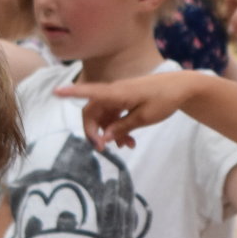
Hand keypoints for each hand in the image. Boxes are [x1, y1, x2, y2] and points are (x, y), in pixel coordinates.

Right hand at [55, 71, 197, 148]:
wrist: (181, 88)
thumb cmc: (164, 99)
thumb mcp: (144, 118)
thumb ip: (123, 127)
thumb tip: (105, 137)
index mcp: (117, 93)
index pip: (89, 93)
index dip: (71, 93)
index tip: (55, 92)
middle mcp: (114, 93)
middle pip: (92, 112)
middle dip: (93, 131)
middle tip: (102, 149)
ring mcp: (119, 97)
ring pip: (104, 117)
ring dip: (110, 134)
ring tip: (127, 147)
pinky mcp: (125, 101)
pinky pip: (114, 117)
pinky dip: (118, 129)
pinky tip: (129, 142)